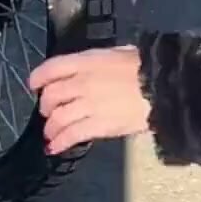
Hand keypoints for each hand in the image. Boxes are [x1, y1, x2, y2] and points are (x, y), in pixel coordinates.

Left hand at [28, 46, 150, 153]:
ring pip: (57, 118)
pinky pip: (71, 135)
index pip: (52, 68)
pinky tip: (55, 148)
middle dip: (46, 106)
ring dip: (51, 128)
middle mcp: (82, 83)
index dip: (39, 78)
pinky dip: (60, 143)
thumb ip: (99, 61)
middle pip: (51, 96)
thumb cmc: (148, 68)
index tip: (34, 85)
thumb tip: (90, 68)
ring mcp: (89, 106)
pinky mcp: (98, 126)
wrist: (165, 88)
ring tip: (51, 133)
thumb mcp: (120, 53)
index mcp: (88, 62)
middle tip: (48, 112)